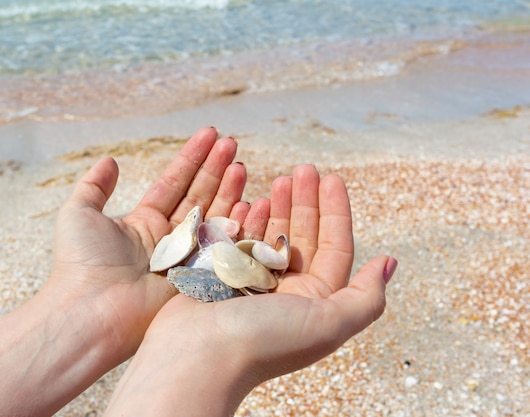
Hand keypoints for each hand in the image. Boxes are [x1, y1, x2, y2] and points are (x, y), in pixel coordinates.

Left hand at [45, 126, 255, 362]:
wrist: (93, 310)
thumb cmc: (82, 263)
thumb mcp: (80, 214)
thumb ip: (94, 186)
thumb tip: (109, 161)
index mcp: (145, 223)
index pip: (175, 183)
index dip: (193, 158)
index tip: (210, 134)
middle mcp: (169, 239)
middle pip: (199, 196)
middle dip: (216, 168)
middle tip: (232, 143)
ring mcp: (188, 258)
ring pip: (215, 217)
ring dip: (230, 190)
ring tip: (241, 164)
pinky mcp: (202, 277)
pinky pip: (226, 246)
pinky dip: (240, 224)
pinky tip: (252, 201)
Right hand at [104, 165, 396, 416]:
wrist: (197, 356)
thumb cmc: (264, 341)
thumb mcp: (327, 323)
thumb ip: (364, 297)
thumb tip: (389, 263)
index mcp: (314, 302)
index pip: (334, 247)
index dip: (336, 212)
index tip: (331, 178)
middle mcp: (286, 293)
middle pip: (302, 236)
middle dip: (306, 202)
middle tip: (303, 169)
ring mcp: (252, 282)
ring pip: (271, 236)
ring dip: (278, 207)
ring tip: (279, 180)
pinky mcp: (222, 275)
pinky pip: (239, 240)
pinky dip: (247, 220)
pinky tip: (251, 201)